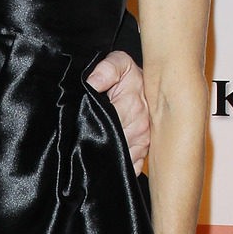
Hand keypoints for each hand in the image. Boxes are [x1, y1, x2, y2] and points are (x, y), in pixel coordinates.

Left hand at [87, 50, 149, 172]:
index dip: (89, 129)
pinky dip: (118, 170)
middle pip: (112, 146)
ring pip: (120, 160)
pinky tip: (106, 167)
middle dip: (96, 146)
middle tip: (79, 145)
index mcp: (133, 108)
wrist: (153, 84)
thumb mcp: (119, 63)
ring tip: (90, 158)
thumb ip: (106, 70)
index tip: (79, 129)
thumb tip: (92, 83)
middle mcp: (140, 129)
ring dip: (106, 160)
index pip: (107, 127)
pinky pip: (131, 169)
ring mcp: (143, 143)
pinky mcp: (143, 153)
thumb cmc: (131, 76)